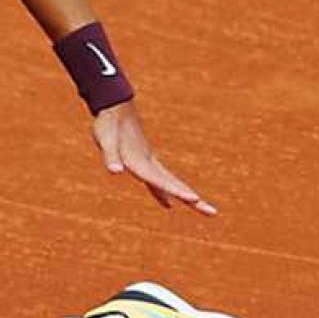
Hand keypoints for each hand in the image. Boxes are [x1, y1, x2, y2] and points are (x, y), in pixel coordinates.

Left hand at [91, 101, 217, 215]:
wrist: (115, 106)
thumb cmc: (108, 124)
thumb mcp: (106, 140)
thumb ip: (111, 156)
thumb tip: (115, 171)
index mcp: (141, 161)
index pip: (160, 180)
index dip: (176, 191)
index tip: (194, 199)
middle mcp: (149, 162)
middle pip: (174, 184)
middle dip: (192, 199)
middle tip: (212, 212)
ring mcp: (149, 161)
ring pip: (170, 182)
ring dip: (183, 195)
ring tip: (199, 206)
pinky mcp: (144, 160)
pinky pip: (158, 180)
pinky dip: (164, 192)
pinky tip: (167, 202)